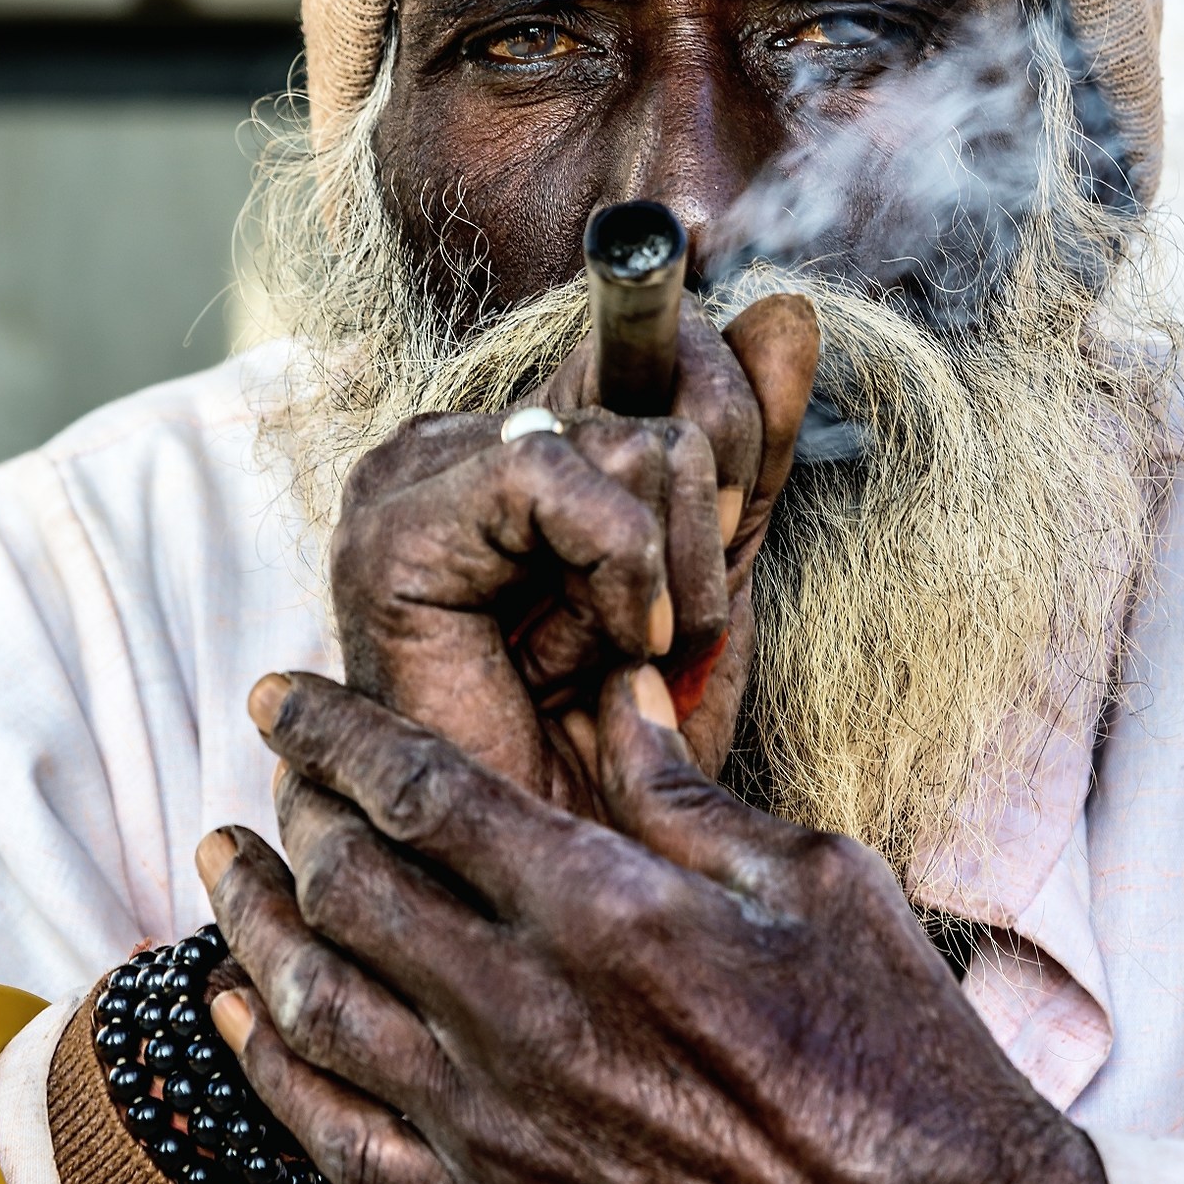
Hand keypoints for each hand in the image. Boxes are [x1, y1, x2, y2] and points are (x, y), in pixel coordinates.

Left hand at [198, 667, 1138, 1183]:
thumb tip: (614, 689)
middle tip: (271, 776)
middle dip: (291, 812)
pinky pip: (336, 1140)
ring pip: (313, 1009)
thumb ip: (683, 789)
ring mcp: (501, 1135)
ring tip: (229, 866)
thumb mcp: (813, 880)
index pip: (421, 791)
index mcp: (609, 913)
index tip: (285, 696)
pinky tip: (240, 1013)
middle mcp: (530, 1020)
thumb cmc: (894, 1051)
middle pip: (347, 888)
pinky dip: (269, 1067)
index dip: (333, 732)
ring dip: (253, 925)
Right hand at [327, 293, 818, 808]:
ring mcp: (421, 471)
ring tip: (624, 658)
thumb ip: (751, 450)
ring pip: (633, 433)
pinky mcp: (396, 519)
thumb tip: (787, 308)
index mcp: (535, 440)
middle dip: (704, 541)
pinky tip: (605, 648)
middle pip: (672, 393)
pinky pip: (559, 472)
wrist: (554, 875)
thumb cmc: (621, 748)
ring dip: (668, 577)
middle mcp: (468, 437)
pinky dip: (617, 570)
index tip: (717, 568)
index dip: (737, 455)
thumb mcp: (714, 580)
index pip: (675, 354)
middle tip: (661, 641)